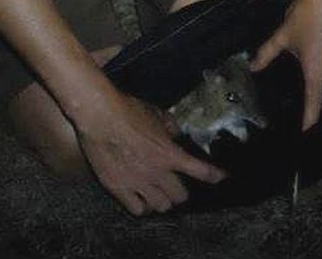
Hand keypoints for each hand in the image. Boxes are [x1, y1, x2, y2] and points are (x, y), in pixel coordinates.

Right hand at [75, 93, 225, 214]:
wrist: (100, 116)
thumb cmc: (128, 111)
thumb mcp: (156, 113)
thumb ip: (170, 126)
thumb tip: (176, 133)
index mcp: (170, 154)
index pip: (201, 171)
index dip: (215, 176)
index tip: (221, 178)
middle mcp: (158, 172)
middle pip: (181, 196)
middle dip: (181, 192)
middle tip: (175, 186)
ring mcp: (138, 182)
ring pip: (161, 206)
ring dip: (162, 201)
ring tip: (157, 194)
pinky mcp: (119, 188)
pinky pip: (138, 210)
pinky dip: (142, 207)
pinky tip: (140, 199)